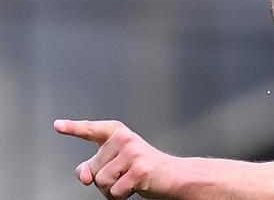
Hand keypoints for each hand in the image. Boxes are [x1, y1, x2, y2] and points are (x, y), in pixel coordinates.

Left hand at [54, 119, 175, 199]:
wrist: (171, 175)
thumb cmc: (139, 168)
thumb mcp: (112, 164)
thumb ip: (91, 167)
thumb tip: (85, 177)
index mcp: (115, 133)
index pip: (90, 130)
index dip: (73, 128)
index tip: (57, 125)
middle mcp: (124, 138)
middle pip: (93, 169)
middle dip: (105, 180)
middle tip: (125, 174)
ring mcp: (133, 152)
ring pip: (101, 181)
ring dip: (112, 189)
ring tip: (129, 180)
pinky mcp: (140, 169)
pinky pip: (115, 191)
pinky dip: (121, 195)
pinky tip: (135, 186)